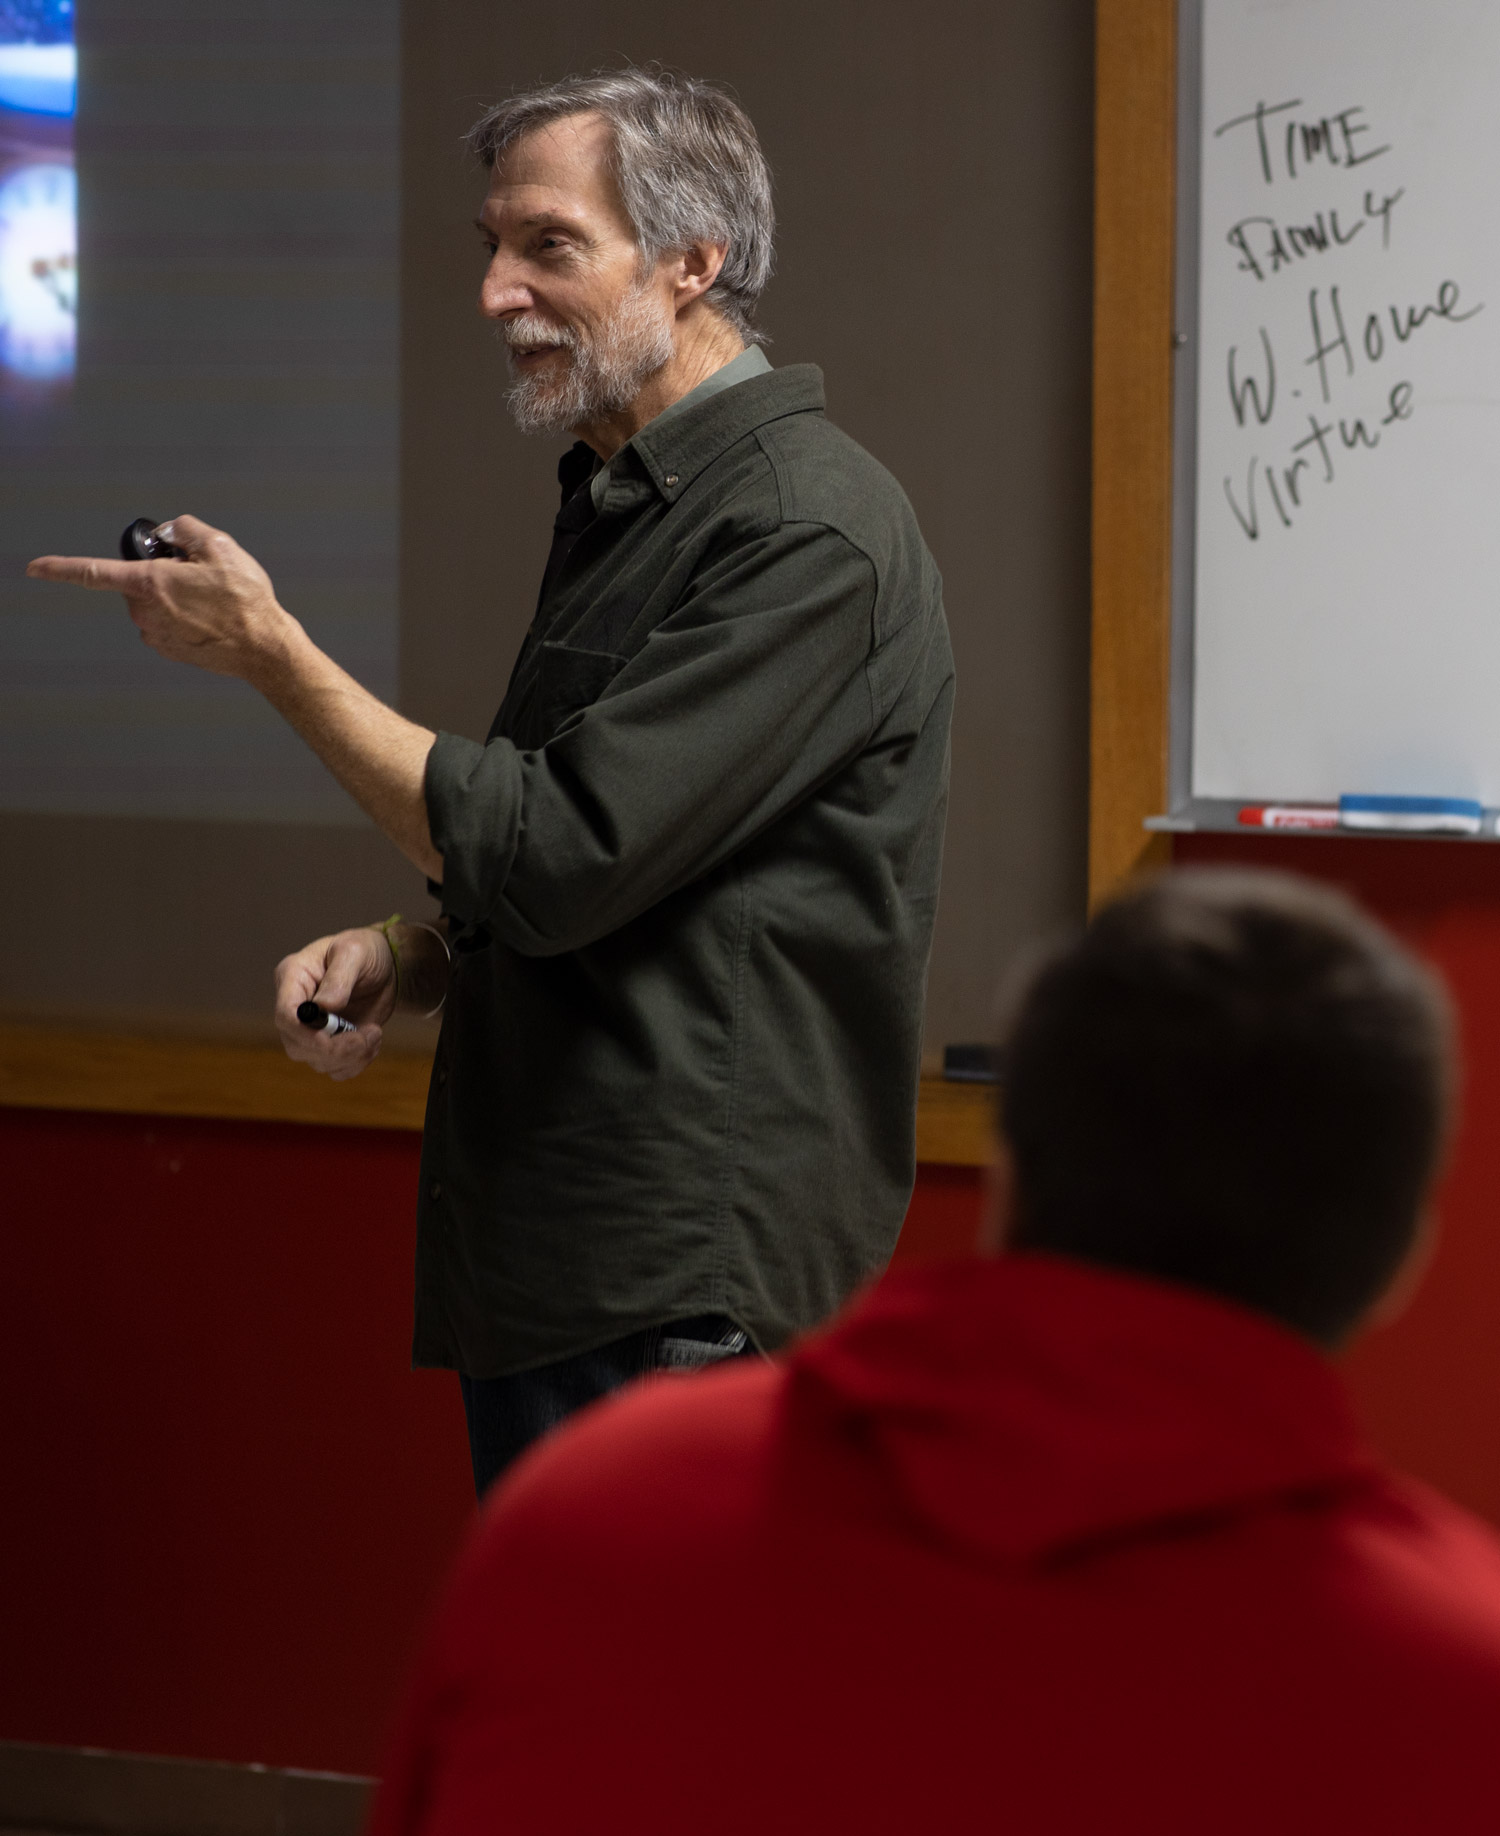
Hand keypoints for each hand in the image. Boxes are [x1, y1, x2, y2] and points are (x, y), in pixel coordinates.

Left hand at [27, 514, 296, 681]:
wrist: (265, 649)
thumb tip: (172, 532)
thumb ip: (186, 528)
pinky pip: (166, 623)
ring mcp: (157, 634)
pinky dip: (183, 616)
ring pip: (152, 603)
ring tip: (214, 601)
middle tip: (200, 576)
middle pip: (137, 582)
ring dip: (174, 596)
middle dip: (161, 573)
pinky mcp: (170, 650)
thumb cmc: (246, 602)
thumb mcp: (222, 547)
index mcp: (151, 583)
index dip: (60, 568)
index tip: (35, 568)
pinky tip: (212, 618)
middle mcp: (146, 612)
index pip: (94, 573)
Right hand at [274, 928, 397, 1081]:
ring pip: (317, 1061)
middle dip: (336, 1050)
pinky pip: (335, 1068)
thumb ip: (339, 978)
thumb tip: (325, 1007)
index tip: (335, 1038)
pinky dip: (356, 1064)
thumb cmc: (365, 949)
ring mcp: (311, 1028)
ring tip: (375, 1034)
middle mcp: (296, 1007)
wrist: (385, 964)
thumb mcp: (354, 951)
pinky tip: (372, 1043)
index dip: (306, 1034)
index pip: (285, 1015)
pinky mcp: (329, 1043)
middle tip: (371, 1034)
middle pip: (298, 1046)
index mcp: (293, 978)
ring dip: (351, 1057)